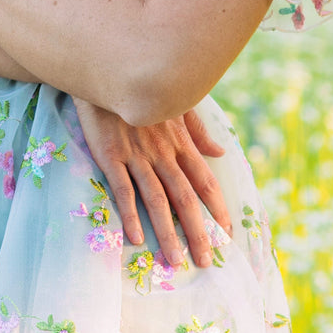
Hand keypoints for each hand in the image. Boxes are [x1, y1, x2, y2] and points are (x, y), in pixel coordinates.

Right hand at [72, 99, 231, 268]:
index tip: (227, 233)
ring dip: (168, 233)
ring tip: (175, 261)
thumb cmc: (140, 90)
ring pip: (157, 200)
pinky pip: (123, 189)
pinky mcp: (110, 156)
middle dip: (198, 232)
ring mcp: (137, 155)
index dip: (218, 208)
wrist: (105, 71)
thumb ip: (197, 131)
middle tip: (207, 261)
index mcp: (180, 143)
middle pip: (186, 198)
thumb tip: (220, 152)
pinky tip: (136, 238)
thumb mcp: (176, 104)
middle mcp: (163, 153)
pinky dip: (131, 214)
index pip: (205, 181)